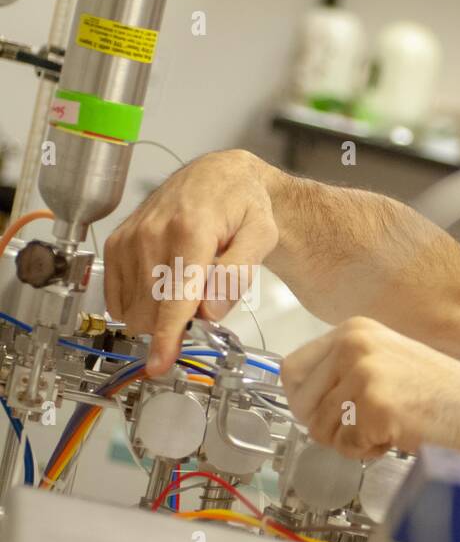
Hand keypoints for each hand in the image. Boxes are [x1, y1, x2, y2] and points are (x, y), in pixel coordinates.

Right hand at [103, 149, 278, 375]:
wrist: (218, 176)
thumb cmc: (244, 206)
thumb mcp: (261, 236)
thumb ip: (237, 275)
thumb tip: (210, 313)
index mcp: (190, 233)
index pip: (174, 299)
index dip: (166, 337)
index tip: (158, 365)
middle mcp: (152, 234)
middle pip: (151, 311)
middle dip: (174, 324)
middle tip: (203, 301)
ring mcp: (130, 238)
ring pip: (132, 308)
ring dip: (157, 313)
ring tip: (186, 286)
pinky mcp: (117, 242)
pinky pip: (118, 296)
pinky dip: (140, 303)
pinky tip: (164, 286)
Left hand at [280, 316, 459, 458]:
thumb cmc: (446, 395)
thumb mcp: (389, 361)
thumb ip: (347, 368)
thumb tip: (304, 395)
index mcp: (356, 329)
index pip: (292, 367)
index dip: (301, 399)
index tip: (317, 413)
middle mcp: (354, 345)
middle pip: (301, 401)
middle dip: (324, 425)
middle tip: (356, 429)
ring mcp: (363, 373)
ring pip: (321, 428)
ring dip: (349, 440)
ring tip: (384, 429)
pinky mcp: (373, 405)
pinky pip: (345, 445)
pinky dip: (366, 451)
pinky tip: (393, 438)